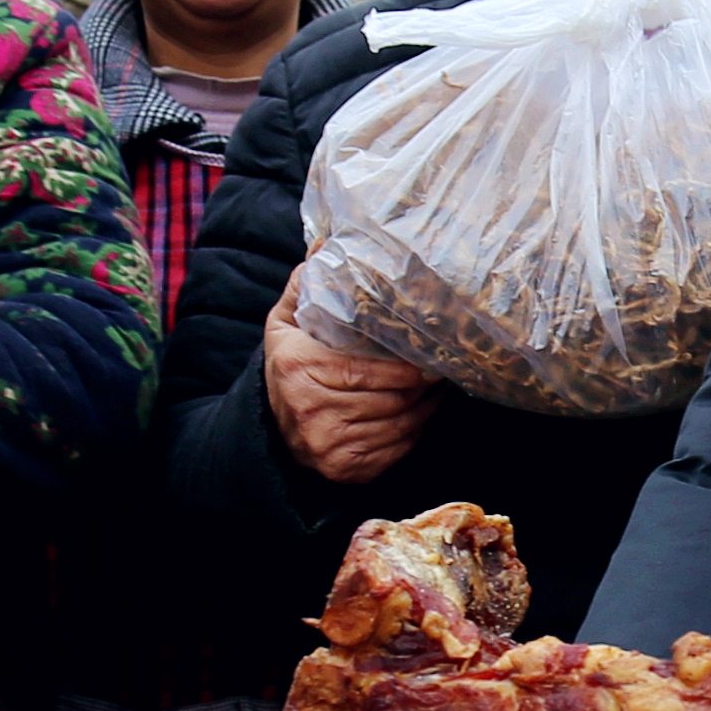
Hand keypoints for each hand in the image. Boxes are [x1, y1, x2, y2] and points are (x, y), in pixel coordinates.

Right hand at [265, 277, 436, 484]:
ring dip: (425, 407)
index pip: (366, 369)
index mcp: (298, 368)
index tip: (430, 354)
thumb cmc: (289, 366)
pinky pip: (396, 448)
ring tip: (435, 388)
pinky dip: (414, 431)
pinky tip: (420, 413)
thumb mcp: (285, 322)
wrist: (269, 428)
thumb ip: (306, 284)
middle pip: (390, 398)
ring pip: (399, 424)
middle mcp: (310, 411)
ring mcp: (327, 445)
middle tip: (441, 368)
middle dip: (422, 385)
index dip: (405, 365)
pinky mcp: (344, 468)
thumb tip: (326, 242)